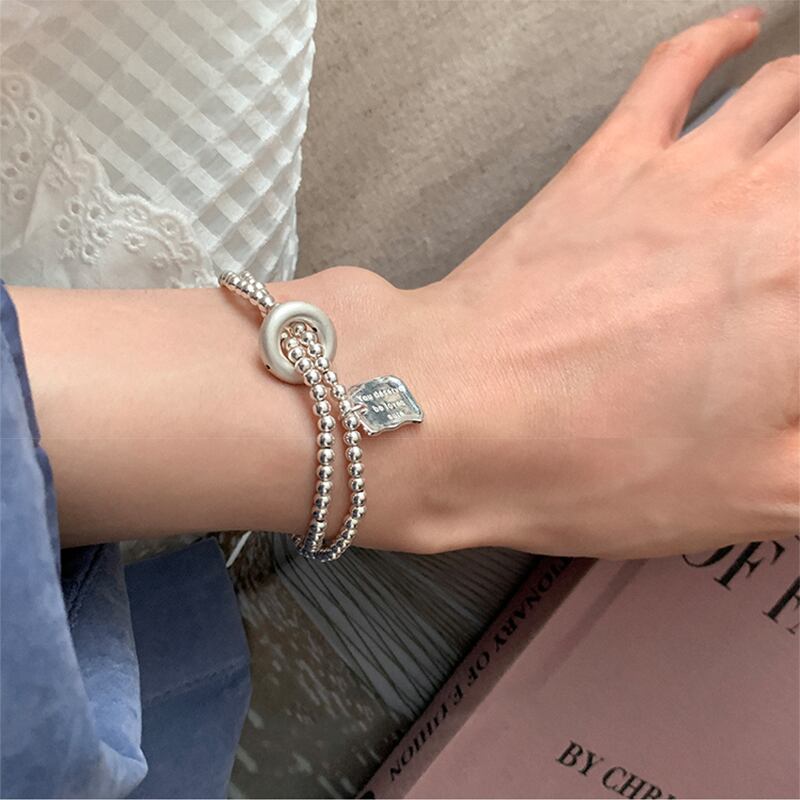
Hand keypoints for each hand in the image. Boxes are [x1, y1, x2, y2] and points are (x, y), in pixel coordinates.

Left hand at [315, 8, 798, 558]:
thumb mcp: (752, 498)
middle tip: (790, 232)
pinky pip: (677, 68)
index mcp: (798, 289)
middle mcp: (755, 210)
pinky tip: (744, 32)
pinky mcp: (604, 162)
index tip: (792, 319)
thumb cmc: (587, 461)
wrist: (457, 414)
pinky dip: (721, 38)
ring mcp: (676, 172)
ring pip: (784, 93)